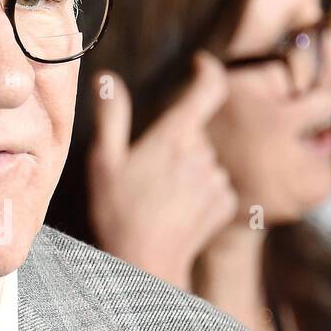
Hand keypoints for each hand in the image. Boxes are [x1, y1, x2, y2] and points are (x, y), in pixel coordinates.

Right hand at [86, 51, 236, 288]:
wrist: (147, 265)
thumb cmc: (119, 214)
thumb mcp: (104, 163)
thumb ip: (111, 117)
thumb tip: (108, 79)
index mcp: (176, 136)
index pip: (209, 87)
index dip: (207, 70)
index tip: (198, 65)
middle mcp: (203, 153)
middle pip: (195, 132)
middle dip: (176, 142)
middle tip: (146, 171)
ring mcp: (218, 179)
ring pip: (204, 161)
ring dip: (187, 169)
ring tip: (157, 197)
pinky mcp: (225, 203)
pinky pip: (214, 186)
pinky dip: (199, 193)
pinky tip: (176, 211)